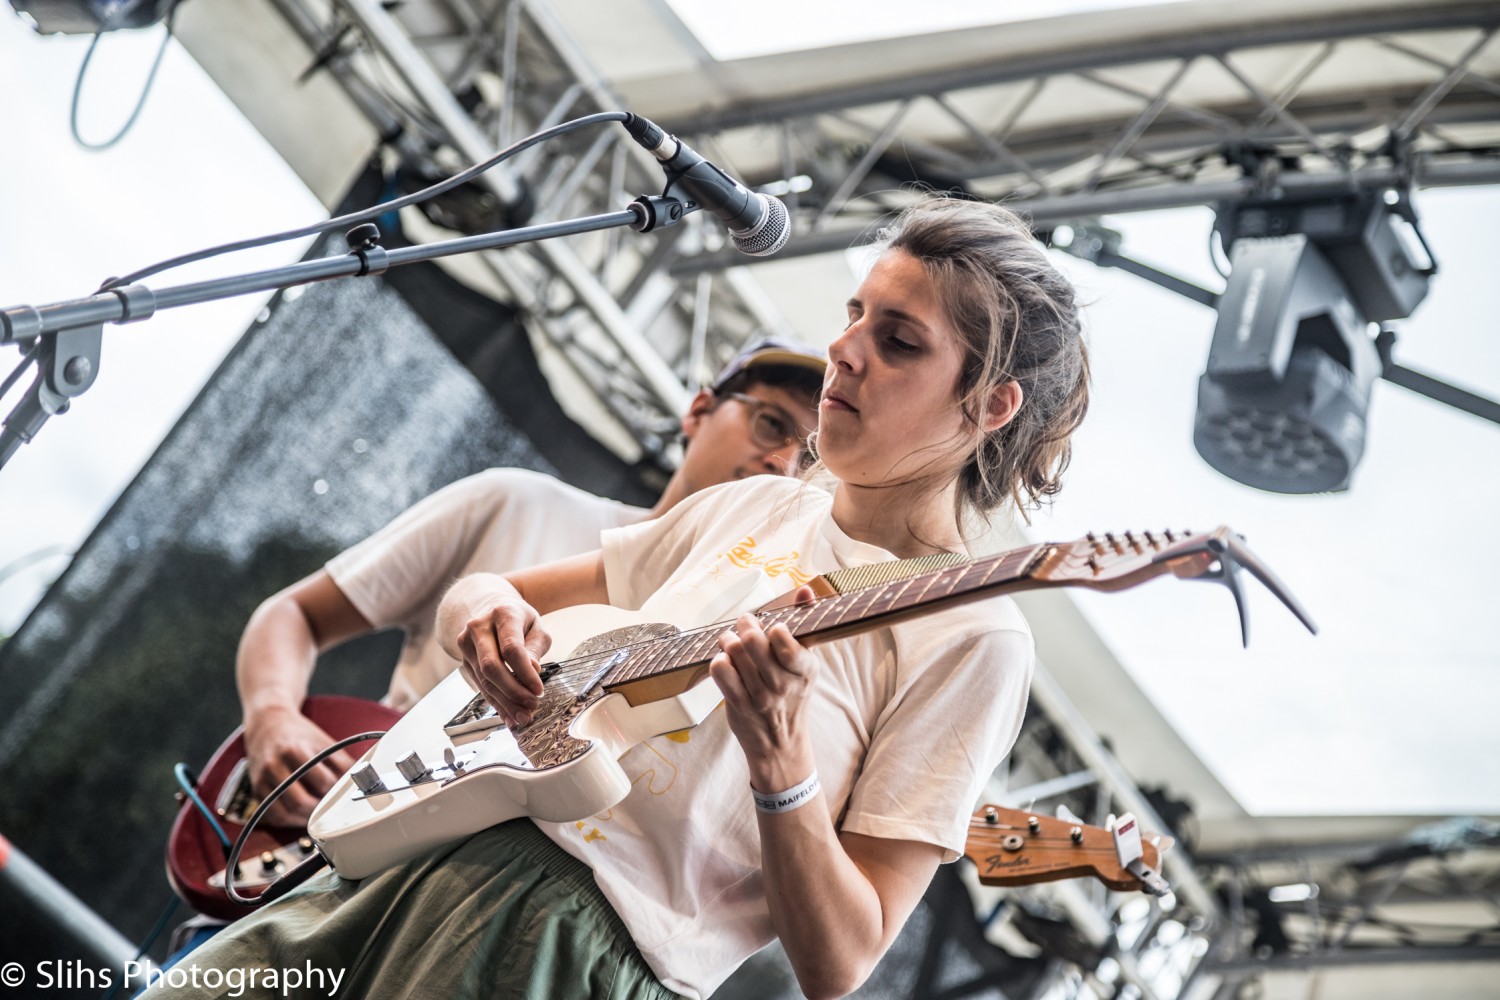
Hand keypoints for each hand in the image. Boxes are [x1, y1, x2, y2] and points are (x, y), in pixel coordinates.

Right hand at [243, 705, 358, 825]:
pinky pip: (272, 815)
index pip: (322, 782)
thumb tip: (362, 785)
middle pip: (300, 802)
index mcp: (295, 751)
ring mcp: (262, 779)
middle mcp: (275, 766)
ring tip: (319, 816)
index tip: (345, 796)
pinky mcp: (256, 790)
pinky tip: (301, 817)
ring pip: (284, 814)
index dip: (337, 792)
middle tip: (332, 811)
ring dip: (304, 821)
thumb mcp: (324, 742)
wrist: (268, 724)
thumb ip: (343, 763)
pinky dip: (288, 821)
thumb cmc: (300, 734)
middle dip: (320, 811)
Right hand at [453, 592, 552, 726]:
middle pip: (492, 666)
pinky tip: (509, 715)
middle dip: (513, 691)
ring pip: (484, 680)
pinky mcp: (463, 659)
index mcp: (502, 613)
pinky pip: (480, 686)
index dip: (525, 673)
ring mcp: (466, 643)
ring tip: (522, 716)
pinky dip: (496, 703)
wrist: (489, 608)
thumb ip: (534, 648)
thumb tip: (533, 671)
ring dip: (504, 702)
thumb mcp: (535, 626)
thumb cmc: (519, 620)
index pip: (511, 648)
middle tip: (531, 706)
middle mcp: (479, 627)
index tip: (539, 690)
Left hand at [709, 588, 819, 787]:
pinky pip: (719, 669)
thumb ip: (805, 623)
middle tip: (746, 626)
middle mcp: (783, 684)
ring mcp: (759, 696)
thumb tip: (804, 590)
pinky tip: (726, 662)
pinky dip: (719, 660)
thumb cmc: (792, 696)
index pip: (784, 640)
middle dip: (746, 625)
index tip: (773, 629)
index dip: (774, 628)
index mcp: (805, 670)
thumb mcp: (805, 663)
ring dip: (729, 640)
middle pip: (752, 640)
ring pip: (733, 651)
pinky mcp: (737, 704)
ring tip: (733, 642)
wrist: (780, 745)